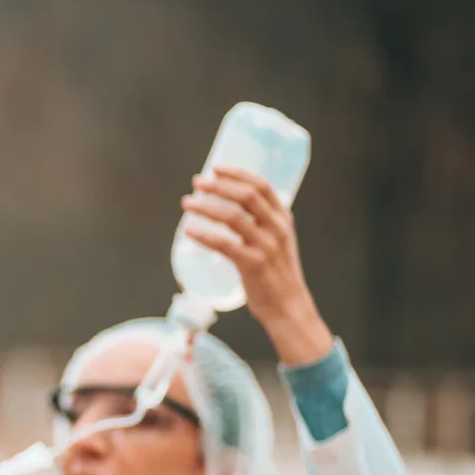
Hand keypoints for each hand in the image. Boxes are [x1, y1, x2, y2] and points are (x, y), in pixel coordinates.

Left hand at [181, 165, 335, 364]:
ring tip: (187, 204)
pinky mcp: (253, 265)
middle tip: (196, 183)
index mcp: (283, 218)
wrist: (287, 306)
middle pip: (245, 196)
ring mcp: (266, 246)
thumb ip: (259, 225)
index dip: (237, 173)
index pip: (261, 185)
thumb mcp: (275, 242)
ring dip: (205, 207)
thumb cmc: (275, 273)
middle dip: (218, 186)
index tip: (215, 168)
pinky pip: (224, 244)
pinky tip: (188, 230)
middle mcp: (277, 228)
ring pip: (232, 217)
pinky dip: (203, 235)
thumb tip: (227, 207)